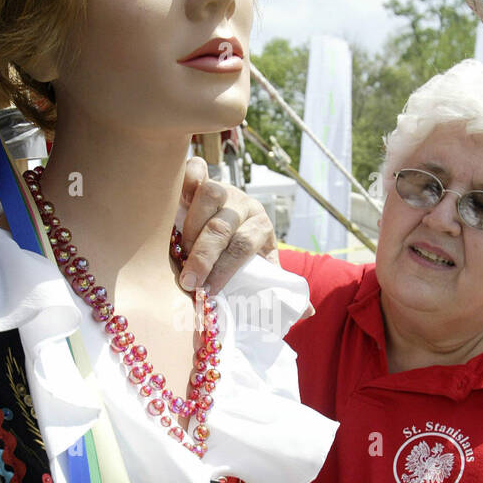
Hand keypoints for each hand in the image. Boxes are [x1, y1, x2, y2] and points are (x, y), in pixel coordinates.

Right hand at [180, 156, 277, 295]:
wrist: (235, 222)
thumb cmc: (245, 255)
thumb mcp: (262, 269)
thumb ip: (275, 287)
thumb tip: (308, 314)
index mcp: (261, 225)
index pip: (244, 245)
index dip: (225, 268)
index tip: (208, 291)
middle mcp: (243, 204)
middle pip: (223, 225)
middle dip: (203, 256)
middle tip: (189, 281)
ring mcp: (223, 188)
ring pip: (209, 194)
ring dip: (191, 226)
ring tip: (178, 251)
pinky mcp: (203, 177)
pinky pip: (195, 169)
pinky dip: (185, 180)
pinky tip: (174, 203)